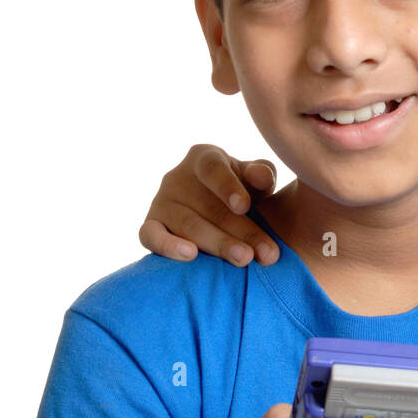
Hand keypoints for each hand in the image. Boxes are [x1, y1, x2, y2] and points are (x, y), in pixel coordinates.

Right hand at [139, 143, 279, 266]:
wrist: (218, 213)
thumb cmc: (243, 192)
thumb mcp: (256, 181)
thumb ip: (262, 176)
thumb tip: (263, 177)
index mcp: (204, 158)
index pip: (212, 168)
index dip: (227, 186)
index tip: (244, 206)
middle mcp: (177, 177)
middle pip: (207, 205)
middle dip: (241, 230)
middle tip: (267, 252)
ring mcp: (161, 202)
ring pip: (187, 225)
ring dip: (218, 244)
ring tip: (244, 259)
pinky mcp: (150, 225)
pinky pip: (150, 235)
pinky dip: (168, 246)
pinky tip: (190, 255)